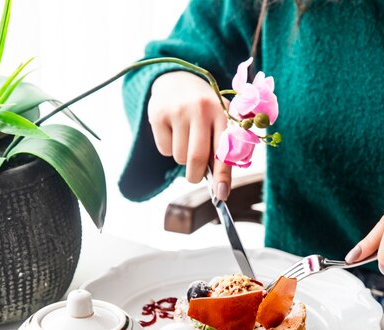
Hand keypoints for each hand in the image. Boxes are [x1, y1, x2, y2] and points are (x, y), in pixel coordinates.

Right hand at [148, 71, 231, 199]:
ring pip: (179, 157)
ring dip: (182, 159)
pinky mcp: (158, 114)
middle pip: (197, 158)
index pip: (224, 150)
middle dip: (196, 175)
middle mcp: (201, 109)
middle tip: (195, 176)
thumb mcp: (220, 121)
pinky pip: (164, 150)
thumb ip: (225, 150)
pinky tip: (173, 133)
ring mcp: (178, 110)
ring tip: (186, 140)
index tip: (221, 195)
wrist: (177, 81)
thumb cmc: (205, 112)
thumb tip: (221, 189)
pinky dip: (169, 150)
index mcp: (222, 113)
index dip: (222, 176)